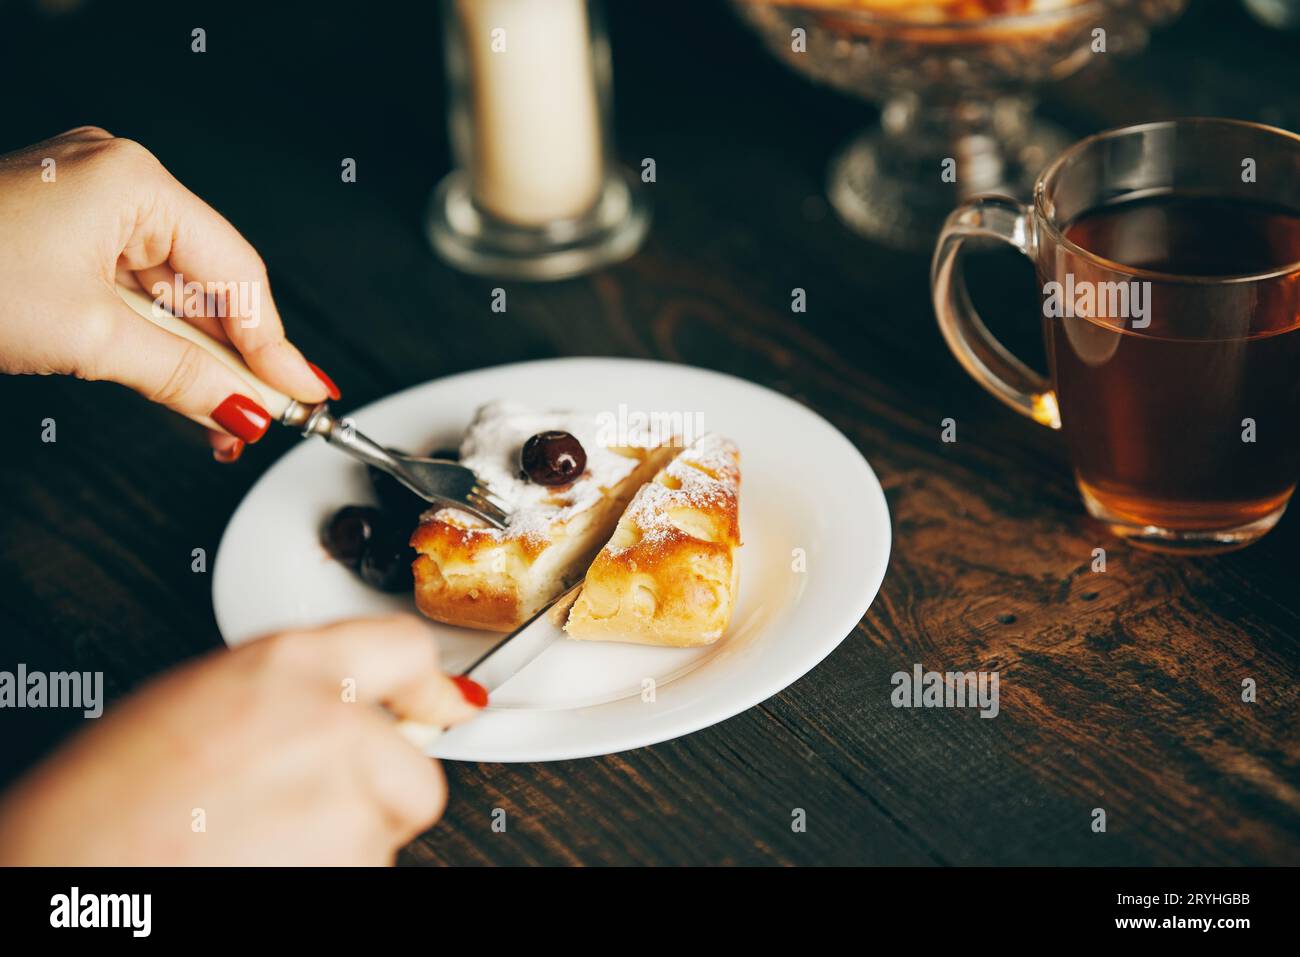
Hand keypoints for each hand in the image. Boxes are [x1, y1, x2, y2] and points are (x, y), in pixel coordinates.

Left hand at [0, 126, 336, 461]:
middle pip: (211, 284)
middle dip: (237, 358)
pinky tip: (183, 387)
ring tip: (225, 417)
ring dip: (199, 361)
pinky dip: (159, 346)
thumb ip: (184, 375)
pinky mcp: (67, 241)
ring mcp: (92, 210)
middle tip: (268, 415)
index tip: (303, 395)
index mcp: (136, 182)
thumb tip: (246, 408)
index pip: (237, 273)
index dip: (274, 344)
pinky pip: (137, 297)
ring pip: (175, 297)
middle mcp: (120, 185)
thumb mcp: (89, 338)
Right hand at [0, 616, 484, 864]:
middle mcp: (331, 720)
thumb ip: (289, 692)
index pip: (406, 649)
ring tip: (264, 841)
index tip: (447, 703)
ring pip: (389, 825)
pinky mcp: (350, 860)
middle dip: (382, 792)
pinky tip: (267, 863)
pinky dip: (330, 872)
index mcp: (287, 665)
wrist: (70, 875)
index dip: (429, 685)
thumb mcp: (200, 701)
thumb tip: (348, 706)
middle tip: (316, 811)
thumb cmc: (106, 801)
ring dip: (347, 839)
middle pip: (415, 764)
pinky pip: (367, 867)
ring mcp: (345, 793)